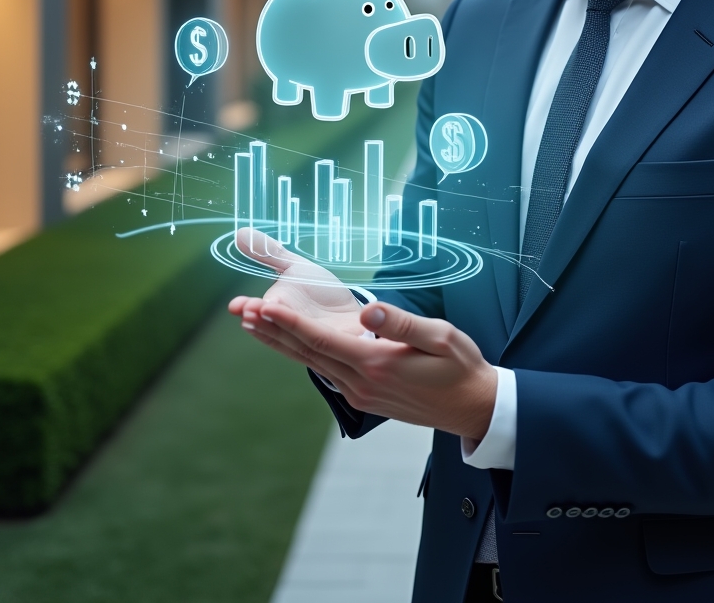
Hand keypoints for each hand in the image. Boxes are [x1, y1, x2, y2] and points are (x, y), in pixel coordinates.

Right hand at [227, 228, 364, 339]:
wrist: (353, 311)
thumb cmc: (320, 292)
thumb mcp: (295, 268)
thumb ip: (270, 254)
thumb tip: (240, 232)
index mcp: (280, 310)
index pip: (259, 313)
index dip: (249, 310)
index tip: (237, 305)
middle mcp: (293, 328)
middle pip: (275, 328)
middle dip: (262, 320)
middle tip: (250, 310)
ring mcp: (316, 339)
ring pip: (298, 339)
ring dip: (283, 328)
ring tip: (270, 311)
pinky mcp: (341, 344)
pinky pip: (331, 344)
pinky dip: (323, 340)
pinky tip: (317, 333)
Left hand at [227, 229, 496, 439]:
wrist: (472, 407)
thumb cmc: (460, 367)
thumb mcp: (441, 337)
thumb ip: (402, 323)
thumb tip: (369, 311)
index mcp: (376, 364)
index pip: (322, 340)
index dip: (290, 322)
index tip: (263, 306)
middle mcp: (361, 383)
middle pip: (307, 354)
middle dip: (272, 331)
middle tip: (241, 311)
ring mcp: (361, 393)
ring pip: (312, 364)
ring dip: (281, 343)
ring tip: (253, 325)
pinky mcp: (365, 396)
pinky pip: (326, 371)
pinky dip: (303, 354)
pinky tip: (292, 344)